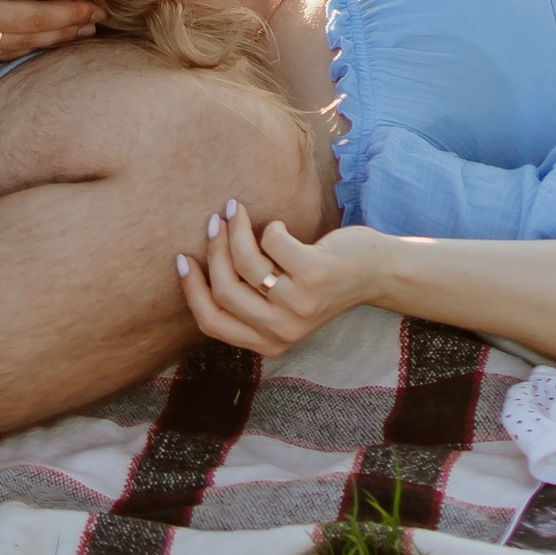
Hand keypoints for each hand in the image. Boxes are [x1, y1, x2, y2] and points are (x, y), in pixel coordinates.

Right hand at [177, 198, 376, 357]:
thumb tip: (200, 265)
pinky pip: (271, 242)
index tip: (182, 259)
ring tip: (236, 212)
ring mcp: (298, 304)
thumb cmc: (319, 282)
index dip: (191, 289)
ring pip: (245, 264)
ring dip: (236, 230)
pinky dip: (270, 227)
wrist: (373, 273)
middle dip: (214, 250)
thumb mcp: (281, 305)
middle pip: (223, 289)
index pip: (211, 321)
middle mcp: (281, 330)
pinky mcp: (314, 275)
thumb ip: (249, 301)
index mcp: (267, 342)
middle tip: (215, 221)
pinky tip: (280, 227)